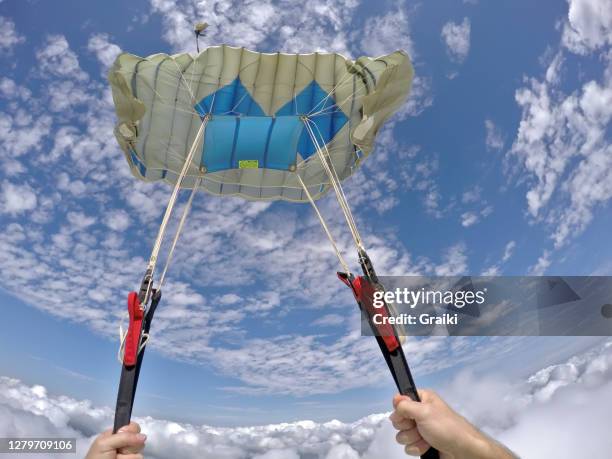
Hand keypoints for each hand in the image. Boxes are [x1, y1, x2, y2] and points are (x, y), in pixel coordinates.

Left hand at [85, 422, 145, 458]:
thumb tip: (143, 436)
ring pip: (140, 449)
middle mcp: (124, 443)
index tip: (123, 434)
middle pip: (138, 437)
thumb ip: (123, 436)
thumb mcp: (105, 443)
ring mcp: (128, 454)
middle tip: (118, 450)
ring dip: (128, 455)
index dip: (131, 430)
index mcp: (116, 435)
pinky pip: (139, 458)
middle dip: (129, 444)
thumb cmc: (97, 457)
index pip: (132, 427)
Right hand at [390, 390, 516, 458]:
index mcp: (423, 399)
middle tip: (419, 427)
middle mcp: (421, 413)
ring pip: (402, 434)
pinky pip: (409, 446)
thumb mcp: (424, 412)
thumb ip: (405, 405)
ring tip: (426, 439)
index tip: (406, 415)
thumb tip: (395, 399)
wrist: (463, 450)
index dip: (400, 409)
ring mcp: (422, 429)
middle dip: (407, 426)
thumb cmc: (446, 427)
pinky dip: (417, 448)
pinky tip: (428, 447)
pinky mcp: (423, 444)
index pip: (401, 400)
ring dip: (412, 439)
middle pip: (399, 419)